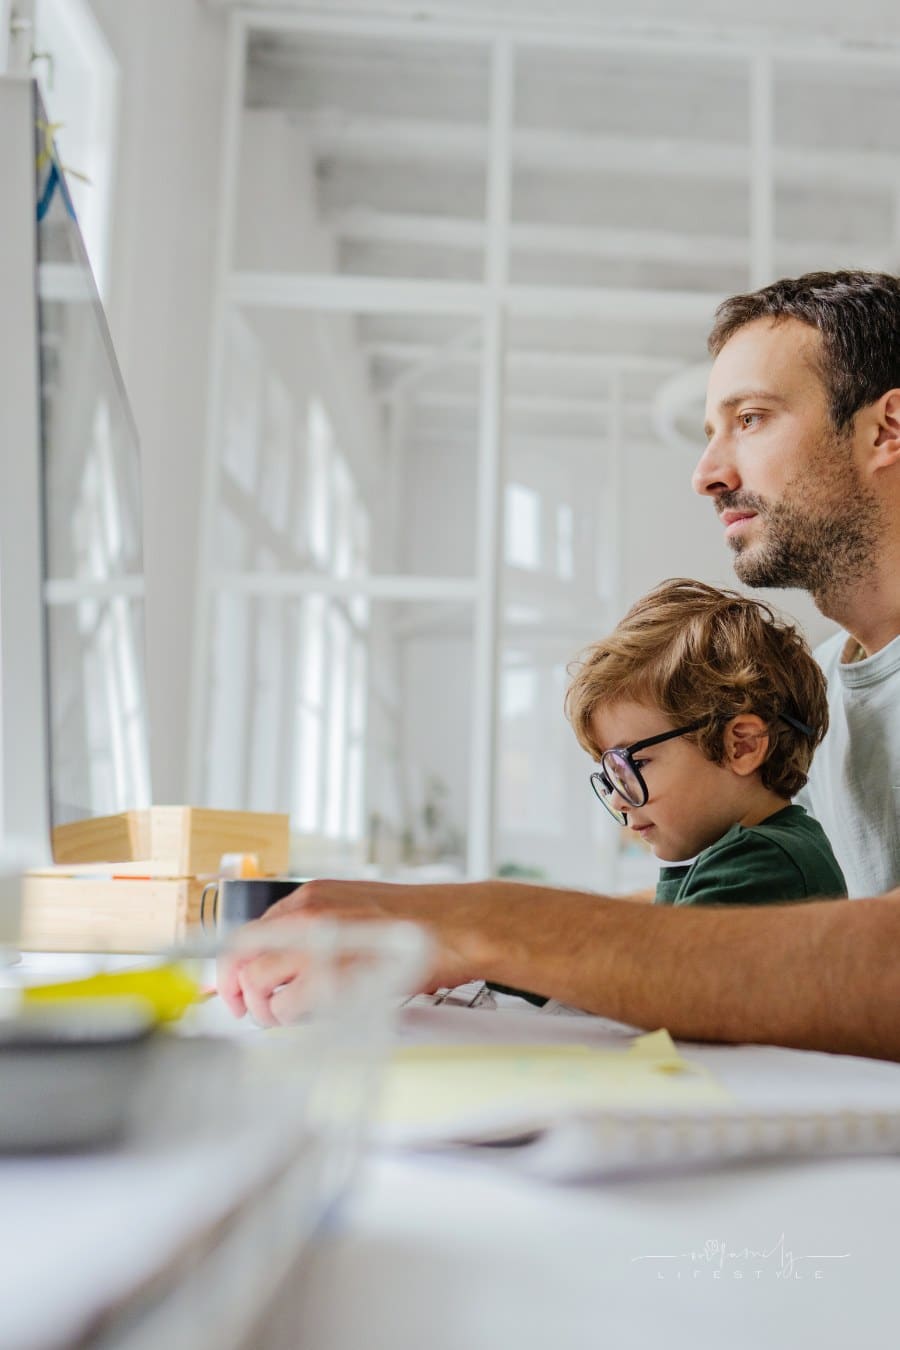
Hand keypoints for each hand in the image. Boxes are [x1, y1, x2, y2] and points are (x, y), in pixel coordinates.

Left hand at [216, 878, 484, 1023]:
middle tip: (248, 1011)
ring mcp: (319, 945)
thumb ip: (316, 927)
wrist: (454, 926)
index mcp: (310, 897)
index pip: (248, 932)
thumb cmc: (415, 924)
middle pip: (241, 958)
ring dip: (265, 1009)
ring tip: (286, 1017)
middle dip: (238, 991)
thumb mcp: (354, 908)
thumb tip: (283, 960)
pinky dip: (291, 1019)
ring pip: (258, 984)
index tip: (233, 986)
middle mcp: (307, 916)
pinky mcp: (334, 975)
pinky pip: (288, 1007)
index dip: (233, 966)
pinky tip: (311, 1017)